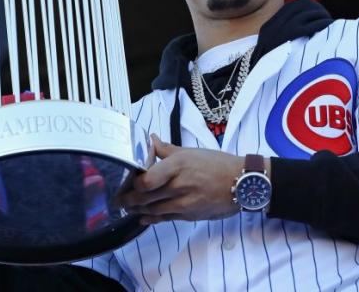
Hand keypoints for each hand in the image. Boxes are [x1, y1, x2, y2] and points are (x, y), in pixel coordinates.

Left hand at [119, 135, 246, 223]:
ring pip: (151, 210)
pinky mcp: (188, 215)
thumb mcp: (191, 152)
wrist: (241, 183)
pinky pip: (164, 219)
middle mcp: (178, 185)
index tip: (125, 179)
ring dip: (136, 210)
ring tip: (127, 207)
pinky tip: (143, 218)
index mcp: (177, 165)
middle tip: (117, 198)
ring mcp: (183, 203)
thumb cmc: (217, 164)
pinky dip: (150, 219)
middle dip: (127, 200)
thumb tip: (149, 139)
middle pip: (144, 198)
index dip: (132, 183)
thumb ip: (166, 149)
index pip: (146, 180)